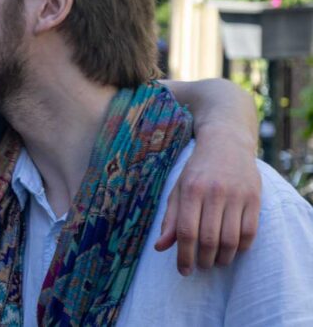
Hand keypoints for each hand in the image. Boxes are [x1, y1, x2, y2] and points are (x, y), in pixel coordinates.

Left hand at [155, 126, 259, 274]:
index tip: (183, 270)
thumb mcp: (178, 190)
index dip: (184, 255)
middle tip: (201, 267)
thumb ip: (171, 219)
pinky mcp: (255, 198)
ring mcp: (237, 195)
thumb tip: (159, 247)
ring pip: (231, 239)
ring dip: (223, 258)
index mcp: (191, 190)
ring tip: (216, 262)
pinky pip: (250, 232)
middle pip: (210, 239)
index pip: (187, 231)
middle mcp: (214, 193)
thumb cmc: (197, 171)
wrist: (226, 144)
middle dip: (204, 260)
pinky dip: (241, 247)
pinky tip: (233, 250)